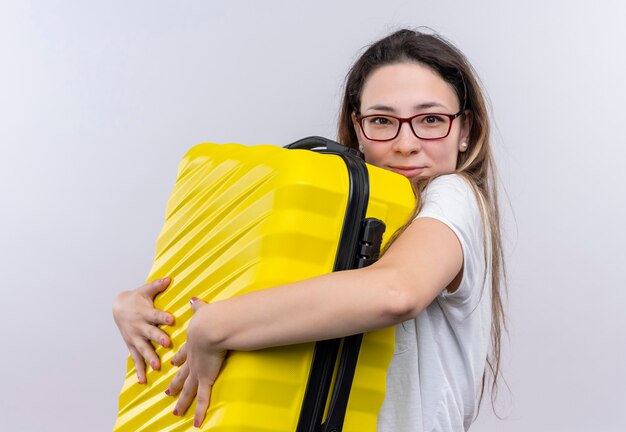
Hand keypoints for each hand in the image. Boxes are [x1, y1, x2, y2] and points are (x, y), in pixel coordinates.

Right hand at [112, 277, 174, 383]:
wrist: (118, 307)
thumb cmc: (136, 298)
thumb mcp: (145, 290)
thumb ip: (157, 285)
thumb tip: (169, 278)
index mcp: (145, 313)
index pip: (155, 315)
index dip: (163, 317)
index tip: (172, 320)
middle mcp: (139, 326)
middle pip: (150, 333)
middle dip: (158, 338)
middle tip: (167, 343)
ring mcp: (135, 337)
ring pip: (143, 348)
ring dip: (149, 357)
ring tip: (156, 365)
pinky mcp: (132, 345)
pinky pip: (136, 359)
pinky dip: (139, 370)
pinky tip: (143, 381)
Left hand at [165, 298, 225, 428]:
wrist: (209, 327)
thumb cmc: (209, 318)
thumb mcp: (202, 311)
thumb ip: (198, 307)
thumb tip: (193, 300)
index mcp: (192, 345)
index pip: (183, 355)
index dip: (178, 360)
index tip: (173, 363)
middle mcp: (192, 360)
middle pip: (181, 376)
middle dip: (175, 384)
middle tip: (167, 392)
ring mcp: (197, 371)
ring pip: (188, 390)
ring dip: (182, 402)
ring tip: (176, 412)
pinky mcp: (205, 378)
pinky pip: (202, 399)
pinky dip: (199, 412)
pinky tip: (196, 423)